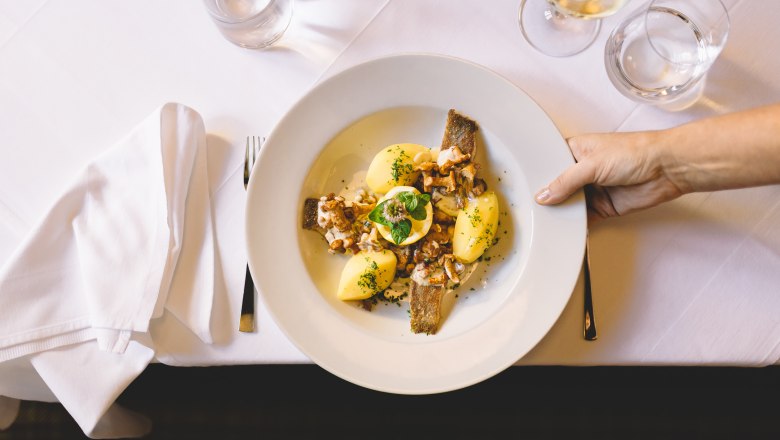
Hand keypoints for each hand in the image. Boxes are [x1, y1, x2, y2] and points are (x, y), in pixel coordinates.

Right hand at [534, 131, 684, 221]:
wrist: (667, 169)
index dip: (536, 175)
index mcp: (575, 150)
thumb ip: (566, 181)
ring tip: (544, 221)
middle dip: (546, 198)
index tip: (521, 188)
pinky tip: (564, 230)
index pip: (548, 163)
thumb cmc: (635, 152)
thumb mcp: (592, 163)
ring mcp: (591, 189)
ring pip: (568, 205)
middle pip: (556, 187)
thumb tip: (544, 195)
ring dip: (560, 213)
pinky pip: (583, 219)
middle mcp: (581, 170)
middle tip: (530, 208)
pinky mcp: (602, 207)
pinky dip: (575, 226)